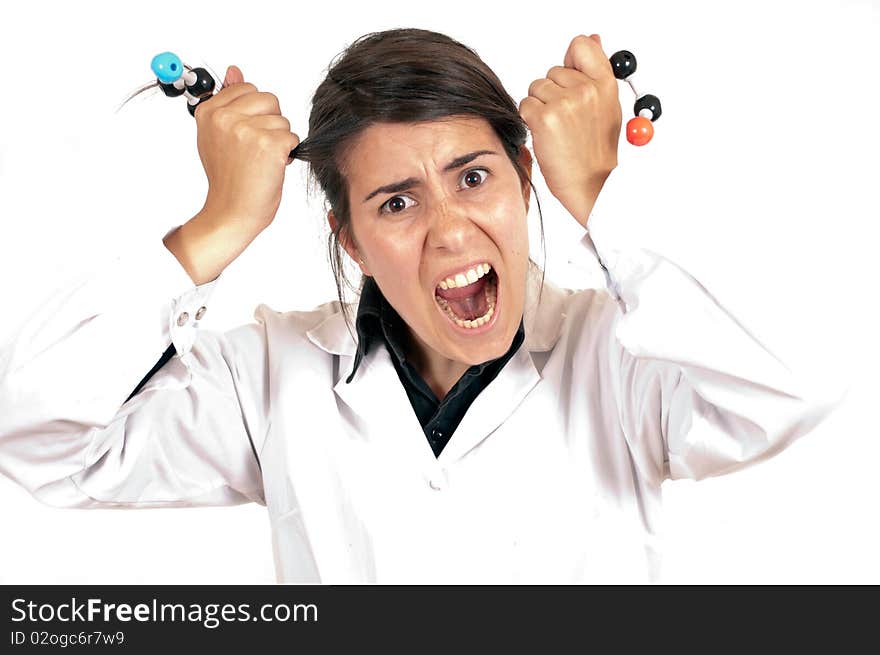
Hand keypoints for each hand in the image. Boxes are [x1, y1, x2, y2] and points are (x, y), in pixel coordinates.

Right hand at [194, 65, 300, 231]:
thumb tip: (234, 70)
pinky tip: (271, 167)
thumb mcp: (217, 135)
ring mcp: (246, 130)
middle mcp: (224, 117)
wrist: (231, 212)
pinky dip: (288, 154)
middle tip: (256, 149)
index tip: (246, 134)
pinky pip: (292, 138)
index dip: (255, 112)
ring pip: (282, 120)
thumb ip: (227, 101)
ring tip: (262, 160)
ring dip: (279, 141)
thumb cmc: (228, 178)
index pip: (247, 88)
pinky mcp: (268, 145)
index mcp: (209, 111)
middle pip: (269, 99)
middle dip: (270, 123)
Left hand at [518, 34, 621, 228]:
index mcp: (605, 85)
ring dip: (539, 107)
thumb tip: (593, 39)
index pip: (581, 45)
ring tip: (557, 129)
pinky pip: (525, 105)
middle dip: (553, 93)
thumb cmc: (595, 152)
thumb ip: (596, 72)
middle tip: (566, 120)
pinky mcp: (544, 117)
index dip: (570, 62)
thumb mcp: (606, 107)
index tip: (570, 82)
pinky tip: (546, 135)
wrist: (591, 185)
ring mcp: (564, 103)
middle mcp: (586, 90)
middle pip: (552, 71)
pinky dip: (530, 120)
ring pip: (536, 88)